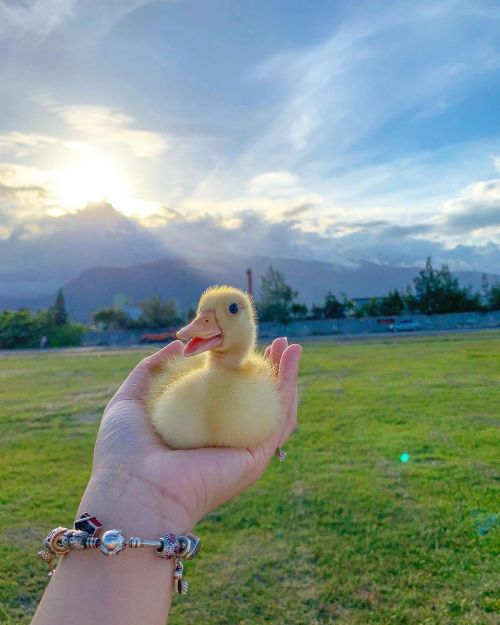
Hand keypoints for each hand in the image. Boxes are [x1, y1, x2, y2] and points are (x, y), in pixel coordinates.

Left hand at [83, 337, 301, 533]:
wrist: (133, 490)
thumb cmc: (124, 452)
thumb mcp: (131, 400)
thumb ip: (150, 370)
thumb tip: (177, 345)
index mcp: (200, 431)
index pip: (227, 398)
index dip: (239, 370)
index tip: (244, 344)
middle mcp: (224, 441)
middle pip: (257, 402)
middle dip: (270, 371)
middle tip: (279, 343)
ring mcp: (242, 450)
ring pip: (275, 409)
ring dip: (288, 377)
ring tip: (292, 348)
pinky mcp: (254, 457)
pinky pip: (279, 419)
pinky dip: (289, 389)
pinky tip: (291, 363)